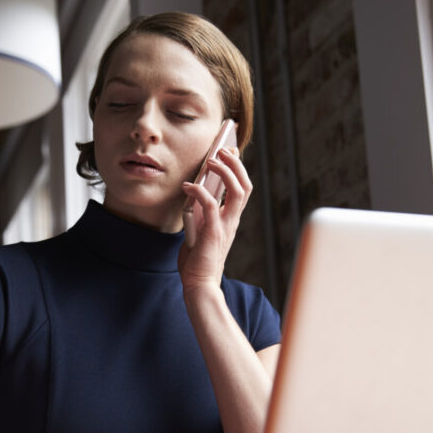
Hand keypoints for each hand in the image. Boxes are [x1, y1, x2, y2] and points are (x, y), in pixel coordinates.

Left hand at [178, 146, 251, 293]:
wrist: (199, 282)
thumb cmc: (198, 257)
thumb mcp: (201, 227)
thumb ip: (201, 211)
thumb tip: (195, 189)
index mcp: (231, 218)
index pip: (242, 188)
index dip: (238, 167)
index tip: (230, 150)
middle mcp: (232, 220)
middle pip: (245, 185)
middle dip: (236, 164)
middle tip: (223, 150)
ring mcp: (225, 226)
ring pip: (237, 191)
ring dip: (225, 172)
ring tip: (210, 161)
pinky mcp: (214, 232)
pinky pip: (211, 204)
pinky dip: (199, 191)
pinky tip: (187, 186)